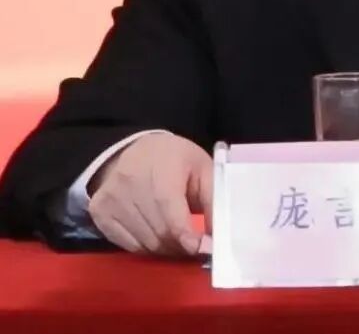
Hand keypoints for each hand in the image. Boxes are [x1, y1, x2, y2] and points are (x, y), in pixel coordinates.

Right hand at [87, 133, 212, 255]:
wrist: (134, 150)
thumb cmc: (175, 159)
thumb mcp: (202, 167)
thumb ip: (213, 199)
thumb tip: (217, 235)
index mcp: (162, 168)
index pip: (171, 214)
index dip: (187, 237)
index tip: (203, 248)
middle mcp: (131, 184)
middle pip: (158, 233)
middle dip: (180, 246)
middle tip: (194, 247)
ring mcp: (111, 200)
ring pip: (144, 244)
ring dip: (165, 250)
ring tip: (178, 242)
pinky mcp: (99, 213)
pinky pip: (127, 245)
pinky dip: (146, 248)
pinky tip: (158, 239)